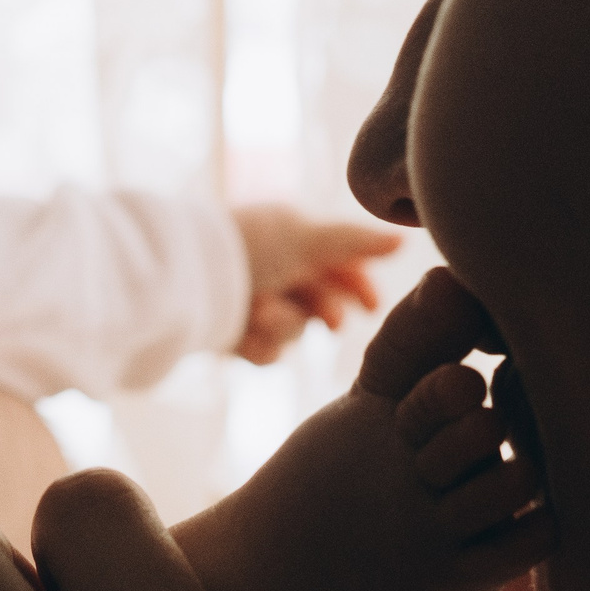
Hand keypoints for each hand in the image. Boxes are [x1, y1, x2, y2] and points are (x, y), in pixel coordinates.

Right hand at [180, 267, 554, 590]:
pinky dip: (536, 520)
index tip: (461, 393)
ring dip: (521, 472)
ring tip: (500, 481)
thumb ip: (410, 348)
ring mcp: (423, 528)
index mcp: (372, 416)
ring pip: (514, 475)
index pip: (441, 370)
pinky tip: (516, 519)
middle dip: (498, 420)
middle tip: (491, 441)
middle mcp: (397, 468)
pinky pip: (528, 538)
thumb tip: (455, 276)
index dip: (465, 377)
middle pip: (481, 416)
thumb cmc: (322, 498)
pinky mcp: (451, 584)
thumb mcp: (356, 415)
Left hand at [229, 206, 400, 362]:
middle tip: (329, 321)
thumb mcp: (308, 237)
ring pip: (295, 333)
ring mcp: (255, 305)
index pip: (341, 264)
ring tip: (261, 313)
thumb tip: (404, 238)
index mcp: (293, 240)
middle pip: (322, 304)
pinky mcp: (235, 337)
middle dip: (324, 311)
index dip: (360, 286)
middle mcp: (276, 272)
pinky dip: (259, 344)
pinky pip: (266, 353)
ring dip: (283, 325)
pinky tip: (244, 334)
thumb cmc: (248, 245)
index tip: (372, 305)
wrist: (185, 276)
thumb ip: (357, 243)